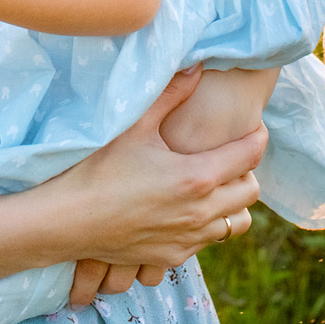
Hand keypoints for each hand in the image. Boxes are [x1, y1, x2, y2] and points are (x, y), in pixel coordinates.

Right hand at [51, 72, 263, 271]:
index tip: (255, 127)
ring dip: (231, 202)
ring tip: (211, 184)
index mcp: (196, 178)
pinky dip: (207, 223)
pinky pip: (207, 240)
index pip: (249, 156)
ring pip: (235, 223)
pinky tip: (184, 208)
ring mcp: (188, 240)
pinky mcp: (172, 257)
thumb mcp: (135, 125)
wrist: (67, 221)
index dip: (258, 137)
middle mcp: (199, 213)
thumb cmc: (98, 169)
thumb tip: (198, 66)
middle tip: (229, 155)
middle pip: (251, 193)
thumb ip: (171, 94)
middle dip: (247, 171)